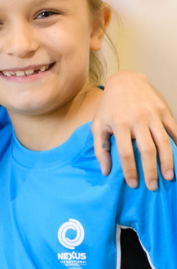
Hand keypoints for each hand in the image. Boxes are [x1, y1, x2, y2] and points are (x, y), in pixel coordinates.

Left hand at [92, 72, 176, 189]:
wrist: (125, 80)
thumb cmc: (109, 107)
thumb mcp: (98, 125)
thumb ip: (100, 148)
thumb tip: (106, 171)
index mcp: (119, 124)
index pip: (126, 153)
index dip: (130, 170)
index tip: (134, 184)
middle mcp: (137, 119)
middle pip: (147, 150)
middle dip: (151, 170)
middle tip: (153, 187)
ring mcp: (152, 114)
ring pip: (163, 142)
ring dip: (167, 161)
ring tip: (169, 177)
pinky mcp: (164, 110)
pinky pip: (173, 129)